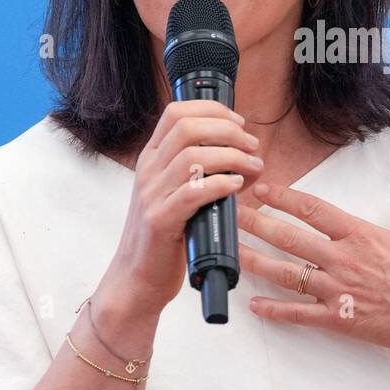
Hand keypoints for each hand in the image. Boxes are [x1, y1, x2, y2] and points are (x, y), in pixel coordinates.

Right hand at [101, 100, 264, 319]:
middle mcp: (148, 171)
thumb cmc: (164, 236)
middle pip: (187, 127)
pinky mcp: (160, 221)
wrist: (136, 279)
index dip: (212, 110)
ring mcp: (151, 195)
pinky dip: (220, 184)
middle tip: (252, 145)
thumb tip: (244, 156)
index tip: (239, 122)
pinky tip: (237, 186)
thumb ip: (201, 171)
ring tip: (252, 167)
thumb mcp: (176, 193)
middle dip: (228, 130)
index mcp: (151, 158)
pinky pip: (193, 192)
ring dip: (232, 156)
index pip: (176, 112)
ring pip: (192, 156)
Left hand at [235, 160, 389, 362]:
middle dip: (257, 224)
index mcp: (363, 235)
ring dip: (256, 262)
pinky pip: (301, 315)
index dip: (284, 197)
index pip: (314, 209)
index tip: (262, 189)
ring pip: (288, 274)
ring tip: (231, 253)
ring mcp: (341, 291)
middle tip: (231, 215)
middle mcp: (346, 259)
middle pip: (290, 237)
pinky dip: (275, 311)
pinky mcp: (342, 320)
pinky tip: (254, 306)